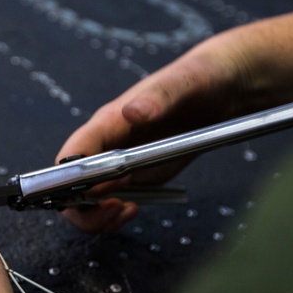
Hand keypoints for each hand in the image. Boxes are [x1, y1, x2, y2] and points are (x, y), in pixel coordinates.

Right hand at [57, 40, 246, 232]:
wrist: (221, 88)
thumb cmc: (198, 77)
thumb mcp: (183, 83)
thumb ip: (157, 97)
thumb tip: (131, 112)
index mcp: (108, 123)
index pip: (72, 155)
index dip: (72, 180)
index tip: (97, 193)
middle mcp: (107, 146)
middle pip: (71, 186)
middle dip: (82, 207)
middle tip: (114, 209)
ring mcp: (120, 165)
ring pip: (87, 199)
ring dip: (96, 215)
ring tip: (127, 211)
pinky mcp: (137, 177)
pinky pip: (111, 202)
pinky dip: (114, 215)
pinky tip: (134, 209)